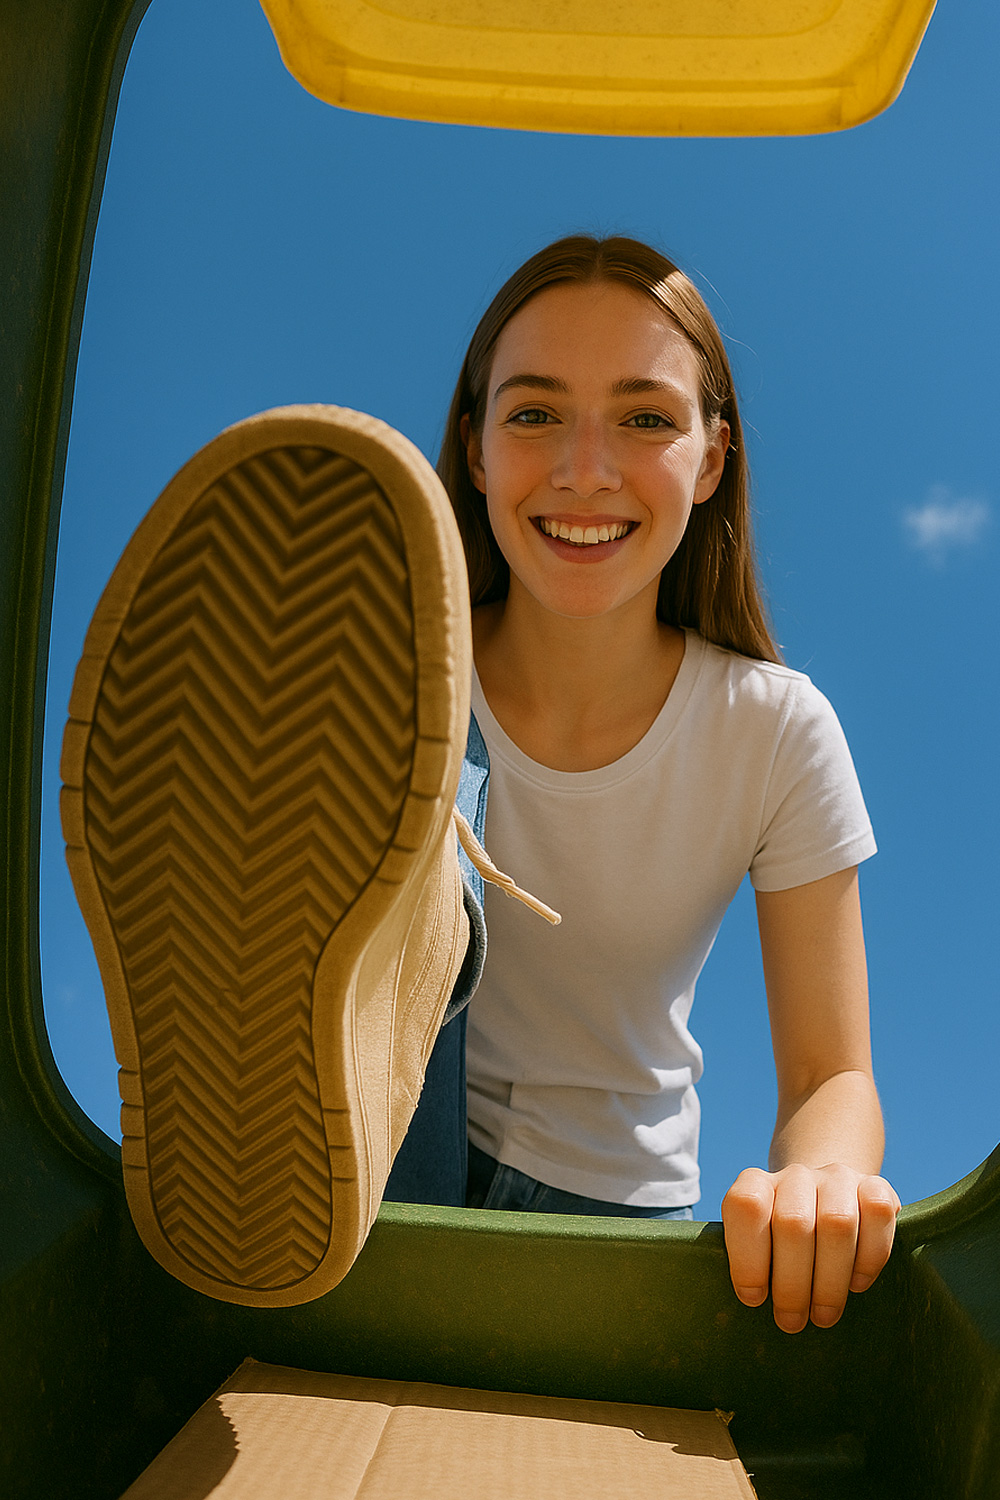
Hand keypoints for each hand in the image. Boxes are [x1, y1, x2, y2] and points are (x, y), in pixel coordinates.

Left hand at [721, 1163, 900, 1333]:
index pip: (746, 1207)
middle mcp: (795, 1175)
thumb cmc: (781, 1244)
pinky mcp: (875, 1185)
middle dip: (792, 1284)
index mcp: (755, 1184)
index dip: (748, 1257)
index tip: (754, 1298)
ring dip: (830, 1282)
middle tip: (792, 1322)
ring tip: (823, 1316)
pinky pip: (878, 1212)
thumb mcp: (757, 1249)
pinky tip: (856, 1284)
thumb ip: (752, 1266)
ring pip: (838, 1223)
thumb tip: (756, 1302)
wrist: (823, 1202)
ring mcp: (837, 1177)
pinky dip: (869, 1258)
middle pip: (794, 1223)